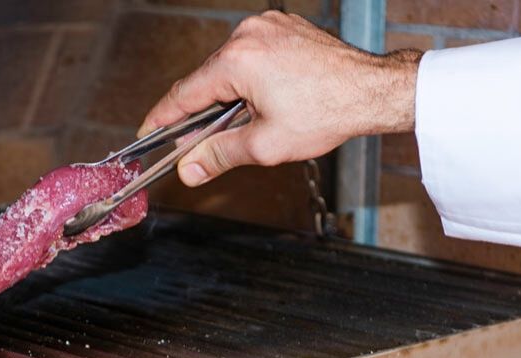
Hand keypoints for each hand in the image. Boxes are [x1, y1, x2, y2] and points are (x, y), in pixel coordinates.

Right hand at [139, 11, 421, 186]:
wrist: (373, 90)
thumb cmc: (328, 111)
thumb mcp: (266, 144)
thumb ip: (219, 155)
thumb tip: (190, 169)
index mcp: (237, 60)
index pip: (184, 93)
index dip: (162, 118)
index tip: (147, 132)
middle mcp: (248, 35)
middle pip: (206, 79)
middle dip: (201, 112)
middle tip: (198, 143)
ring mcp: (267, 25)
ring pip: (229, 67)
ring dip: (227, 94)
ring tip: (243, 122)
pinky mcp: (283, 26)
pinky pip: (251, 54)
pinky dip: (248, 77)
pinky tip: (261, 100)